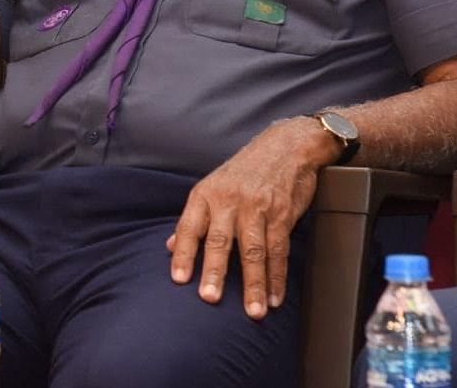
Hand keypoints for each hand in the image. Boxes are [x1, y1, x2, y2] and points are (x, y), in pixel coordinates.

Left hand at [166, 118, 336, 319]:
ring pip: (254, 251)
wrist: (286, 147)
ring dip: (253, 284)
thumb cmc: (244, 171)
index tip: (179, 280)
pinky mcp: (282, 215)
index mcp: (206, 194)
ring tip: (253, 310)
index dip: (183, 254)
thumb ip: (193, 219)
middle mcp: (229, 201)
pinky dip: (277, 276)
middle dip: (215, 271)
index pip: (189, 228)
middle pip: (221, 241)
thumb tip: (170, 246)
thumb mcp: (212, 187)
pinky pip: (279, 250)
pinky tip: (274, 296)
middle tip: (210, 298)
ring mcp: (257, 208)